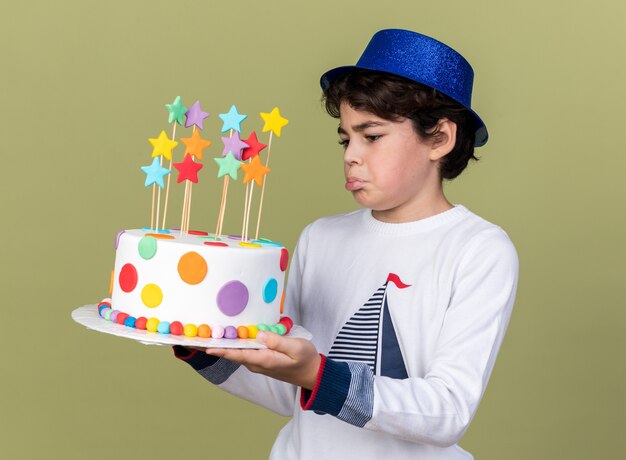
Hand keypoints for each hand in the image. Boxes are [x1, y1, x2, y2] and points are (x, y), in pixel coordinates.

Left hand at [205, 331, 321, 389]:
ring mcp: (257, 362)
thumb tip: (261, 334)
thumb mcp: (297, 348)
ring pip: (236, 352)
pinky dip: (233, 344)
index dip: (221, 349)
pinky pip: (243, 351)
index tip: (205, 345)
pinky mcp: (260, 359)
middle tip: (196, 337)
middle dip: (214, 345)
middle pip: (232, 353)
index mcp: (263, 359)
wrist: (312, 374)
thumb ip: (278, 341)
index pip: (238, 354)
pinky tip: (227, 335)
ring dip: (221, 343)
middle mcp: (256, 362)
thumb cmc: (306, 360)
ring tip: (205, 333)